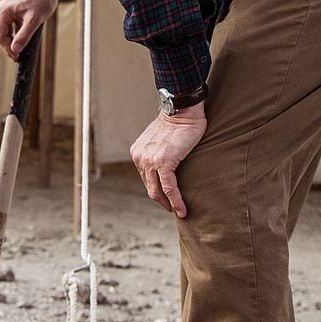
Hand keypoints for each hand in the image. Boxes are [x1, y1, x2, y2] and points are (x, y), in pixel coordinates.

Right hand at [0, 0, 62, 60]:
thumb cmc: (42, 0)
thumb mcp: (34, 21)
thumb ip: (23, 36)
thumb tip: (15, 50)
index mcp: (3, 11)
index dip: (6, 48)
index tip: (15, 57)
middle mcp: (1, 10)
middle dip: (8, 46)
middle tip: (17, 56)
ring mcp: (6, 10)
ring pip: (4, 31)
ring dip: (11, 41)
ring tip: (21, 50)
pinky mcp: (12, 11)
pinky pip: (10, 27)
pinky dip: (15, 35)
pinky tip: (22, 40)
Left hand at [129, 102, 206, 217]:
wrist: (181, 109)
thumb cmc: (177, 123)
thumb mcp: (161, 140)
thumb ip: (159, 153)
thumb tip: (168, 166)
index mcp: (138, 153)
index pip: (146, 178)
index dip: (157, 190)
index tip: (168, 198)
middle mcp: (139, 158)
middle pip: (150, 187)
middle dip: (162, 201)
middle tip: (174, 209)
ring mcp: (149, 161)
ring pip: (157, 191)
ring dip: (169, 205)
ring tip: (180, 212)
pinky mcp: (163, 162)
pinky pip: (169, 188)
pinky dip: (176, 201)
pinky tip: (182, 210)